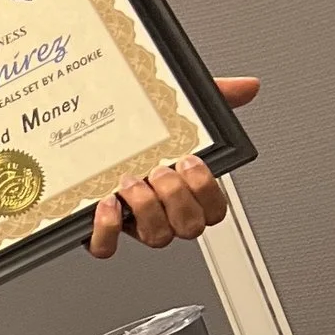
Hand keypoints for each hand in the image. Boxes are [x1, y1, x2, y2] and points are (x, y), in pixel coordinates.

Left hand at [89, 76, 258, 256]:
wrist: (86, 134)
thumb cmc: (139, 131)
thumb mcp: (180, 110)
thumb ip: (216, 97)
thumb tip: (247, 87)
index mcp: (186, 191)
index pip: (215, 210)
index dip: (207, 192)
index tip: (190, 162)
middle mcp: (164, 212)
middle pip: (190, 227)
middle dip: (178, 198)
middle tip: (160, 172)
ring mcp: (133, 224)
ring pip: (157, 238)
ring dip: (147, 209)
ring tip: (132, 181)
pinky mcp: (99, 231)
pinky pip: (107, 248)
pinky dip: (108, 229)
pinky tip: (107, 203)